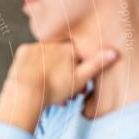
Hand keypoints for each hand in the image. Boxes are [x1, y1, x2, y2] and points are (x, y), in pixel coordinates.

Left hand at [0, 42, 118, 132]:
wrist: (25, 93)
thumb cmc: (54, 88)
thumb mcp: (80, 78)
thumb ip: (97, 64)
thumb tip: (115, 52)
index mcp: (69, 47)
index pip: (79, 57)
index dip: (81, 74)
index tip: (80, 90)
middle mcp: (54, 42)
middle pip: (64, 59)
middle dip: (67, 78)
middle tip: (66, 96)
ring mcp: (37, 46)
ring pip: (49, 60)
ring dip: (52, 76)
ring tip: (52, 95)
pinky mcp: (23, 52)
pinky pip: (33, 59)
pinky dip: (37, 70)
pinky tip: (37, 82)